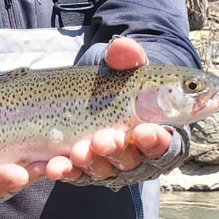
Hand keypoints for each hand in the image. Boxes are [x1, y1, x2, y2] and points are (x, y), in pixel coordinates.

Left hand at [44, 36, 172, 182]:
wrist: (87, 93)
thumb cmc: (118, 82)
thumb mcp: (122, 68)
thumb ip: (127, 58)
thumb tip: (122, 44)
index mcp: (158, 132)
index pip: (166, 145)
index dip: (158, 142)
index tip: (146, 132)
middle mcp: (136, 154)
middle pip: (132, 161)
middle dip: (118, 151)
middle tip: (104, 139)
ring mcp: (108, 164)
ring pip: (102, 170)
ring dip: (89, 162)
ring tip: (76, 151)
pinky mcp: (82, 170)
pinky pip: (73, 174)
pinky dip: (63, 171)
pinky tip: (52, 165)